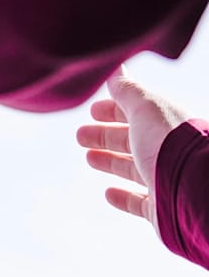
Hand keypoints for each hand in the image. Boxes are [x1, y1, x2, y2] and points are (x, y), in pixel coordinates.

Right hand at [78, 67, 189, 233]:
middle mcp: (170, 151)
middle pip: (134, 139)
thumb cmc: (171, 144)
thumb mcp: (146, 109)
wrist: (195, 190)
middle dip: (106, 134)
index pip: (139, 113)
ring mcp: (166, 180)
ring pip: (134, 168)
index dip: (115, 109)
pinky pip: (140, 202)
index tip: (92, 110)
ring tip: (89, 157)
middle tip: (80, 135)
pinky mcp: (161, 208)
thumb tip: (114, 68)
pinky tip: (108, 192)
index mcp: (169, 124)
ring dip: (110, 161)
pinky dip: (123, 197)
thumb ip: (128, 91)